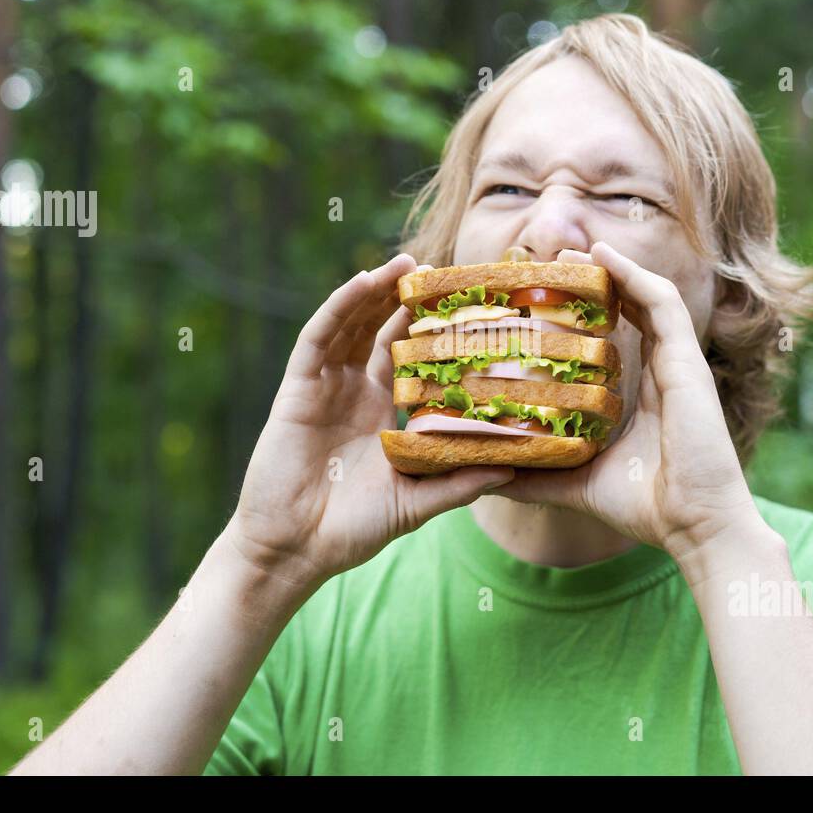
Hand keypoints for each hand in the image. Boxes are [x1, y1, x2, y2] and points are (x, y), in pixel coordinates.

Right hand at [226, 253, 514, 586]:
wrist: (296, 550)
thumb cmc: (353, 530)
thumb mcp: (417, 502)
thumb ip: (460, 482)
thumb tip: (516, 468)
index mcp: (384, 412)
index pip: (412, 358)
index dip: (435, 330)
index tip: (470, 306)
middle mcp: (356, 391)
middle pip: (383, 330)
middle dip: (408, 297)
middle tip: (444, 269)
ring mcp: (325, 386)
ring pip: (352, 323)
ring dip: (376, 289)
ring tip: (408, 261)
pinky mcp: (298, 388)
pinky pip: (319, 337)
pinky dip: (339, 306)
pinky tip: (362, 281)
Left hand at [492, 242, 773, 565]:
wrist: (694, 527)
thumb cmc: (645, 508)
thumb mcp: (576, 483)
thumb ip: (537, 476)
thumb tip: (489, 474)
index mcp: (644, 394)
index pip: (616, 338)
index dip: (587, 314)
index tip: (547, 298)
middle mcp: (662, 372)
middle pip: (629, 309)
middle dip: (594, 282)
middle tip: (550, 264)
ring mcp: (678, 363)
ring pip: (646, 296)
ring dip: (612, 268)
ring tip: (573, 251)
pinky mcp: (687, 362)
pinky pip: (662, 303)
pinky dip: (635, 275)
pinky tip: (604, 256)